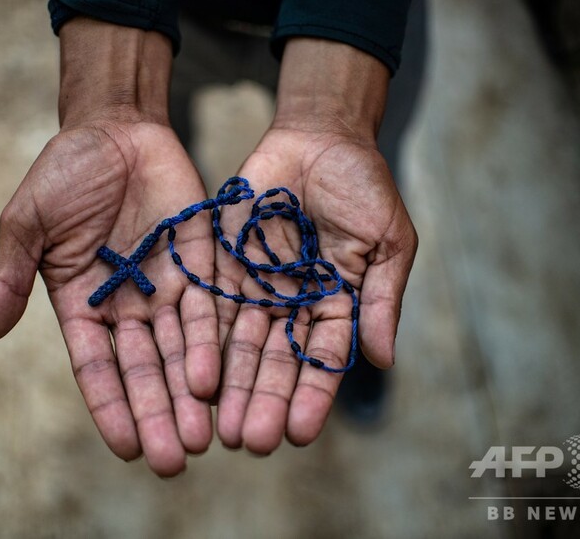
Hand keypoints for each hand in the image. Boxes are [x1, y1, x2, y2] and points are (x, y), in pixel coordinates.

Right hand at [0, 20, 218, 476]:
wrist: (116, 129)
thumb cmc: (64, 174)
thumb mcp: (28, 225)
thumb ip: (10, 279)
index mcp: (83, 306)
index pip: (97, 368)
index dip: (111, 406)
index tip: (127, 448)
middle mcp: (128, 308)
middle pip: (146, 371)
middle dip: (158, 414)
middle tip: (175, 460)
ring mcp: (167, 288)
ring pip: (182, 352)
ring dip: (190, 395)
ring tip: (204, 438)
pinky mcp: (201, 265)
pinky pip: (209, 310)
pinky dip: (211, 344)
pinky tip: (216, 379)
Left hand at [214, 39, 417, 453]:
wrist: (319, 138)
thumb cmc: (364, 187)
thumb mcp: (387, 243)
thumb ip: (381, 299)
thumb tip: (383, 360)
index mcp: (335, 305)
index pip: (322, 359)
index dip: (311, 395)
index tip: (298, 432)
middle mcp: (292, 306)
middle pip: (276, 361)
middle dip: (263, 400)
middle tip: (251, 441)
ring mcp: (256, 288)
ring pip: (239, 344)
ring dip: (230, 385)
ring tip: (219, 425)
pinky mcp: (223, 265)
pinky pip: (210, 306)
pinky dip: (202, 340)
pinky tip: (193, 374)